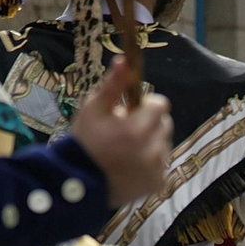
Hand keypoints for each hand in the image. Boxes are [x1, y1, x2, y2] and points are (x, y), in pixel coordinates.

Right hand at [70, 59, 174, 204]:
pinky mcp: (158, 183)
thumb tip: (125, 60)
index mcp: (136, 128)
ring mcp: (156, 168)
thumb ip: (113, 85)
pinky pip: (162, 165)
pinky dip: (151, 163)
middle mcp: (151, 149)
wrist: (79, 184)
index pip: (160, 105)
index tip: (130, 111)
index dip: (146, 105)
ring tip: (127, 150)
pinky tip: (131, 166)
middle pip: (164, 124)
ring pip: (164, 144)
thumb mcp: (92, 109)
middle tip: (126, 131)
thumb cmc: (85, 142)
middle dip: (149, 123)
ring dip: (151, 143)